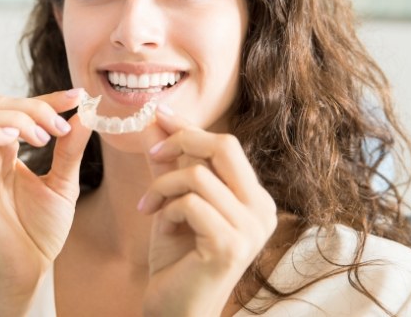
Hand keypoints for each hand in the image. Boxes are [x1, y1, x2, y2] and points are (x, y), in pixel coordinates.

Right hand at [0, 89, 91, 309]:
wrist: (28, 270)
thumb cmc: (41, 230)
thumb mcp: (63, 183)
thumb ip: (70, 150)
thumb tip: (85, 114)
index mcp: (9, 151)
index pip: (21, 108)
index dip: (48, 98)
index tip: (77, 97)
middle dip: (34, 106)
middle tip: (59, 127)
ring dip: (17, 119)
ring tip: (43, 139)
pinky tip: (17, 142)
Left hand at [139, 107, 276, 316]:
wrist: (175, 309)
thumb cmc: (177, 257)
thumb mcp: (174, 201)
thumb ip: (171, 163)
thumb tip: (155, 121)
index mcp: (254, 198)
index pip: (226, 146)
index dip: (190, 127)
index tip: (160, 113)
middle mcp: (262, 210)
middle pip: (225, 146)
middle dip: (182, 140)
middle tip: (153, 154)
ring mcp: (251, 229)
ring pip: (199, 174)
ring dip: (163, 185)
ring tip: (149, 205)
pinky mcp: (231, 245)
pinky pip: (190, 203)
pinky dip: (167, 208)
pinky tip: (160, 225)